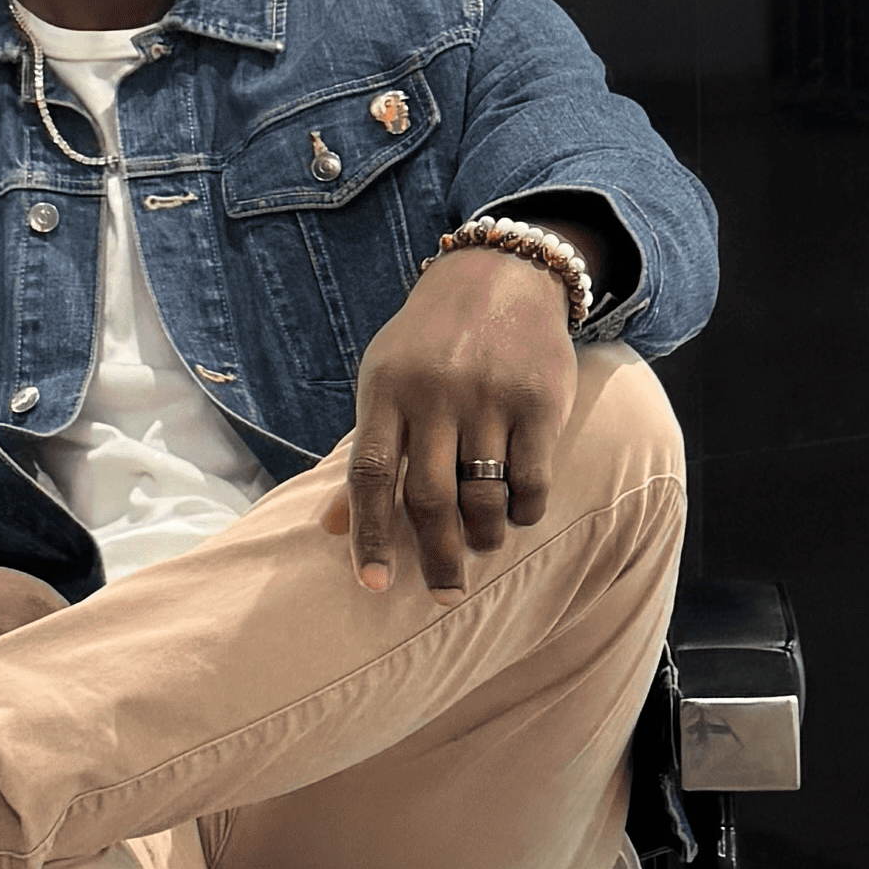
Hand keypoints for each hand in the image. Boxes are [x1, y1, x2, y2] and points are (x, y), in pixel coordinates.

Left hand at [323, 247, 579, 596]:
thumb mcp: (383, 382)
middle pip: (429, 497)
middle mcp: (435, 393)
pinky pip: (531, 478)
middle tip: (444, 593)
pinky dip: (523, 511)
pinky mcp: (540, 398)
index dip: (368, 536)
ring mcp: (489, 395)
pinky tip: (516, 515)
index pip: (368, 476)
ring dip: (482, 536)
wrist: (502, 275)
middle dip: (436, 557)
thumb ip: (364, 452)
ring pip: (483, 494)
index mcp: (386, 391)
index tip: (373, 584)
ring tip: (480, 544)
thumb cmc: (429, 345)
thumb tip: (329, 528)